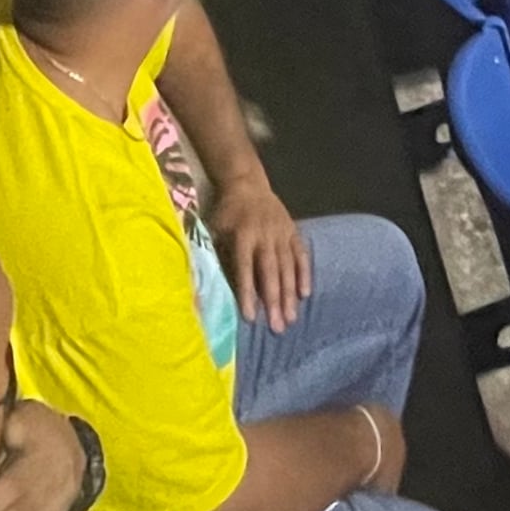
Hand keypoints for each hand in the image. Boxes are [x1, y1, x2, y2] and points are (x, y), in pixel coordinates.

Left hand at [209, 175, 310, 327]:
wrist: (247, 183)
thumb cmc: (226, 212)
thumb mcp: (213, 228)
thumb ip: (214, 254)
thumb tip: (204, 285)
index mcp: (243, 236)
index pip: (245, 269)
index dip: (247, 293)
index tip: (250, 317)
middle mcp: (265, 236)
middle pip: (270, 273)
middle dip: (274, 301)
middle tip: (277, 327)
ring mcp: (281, 234)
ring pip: (287, 268)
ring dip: (289, 295)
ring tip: (291, 319)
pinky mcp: (293, 232)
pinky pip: (301, 256)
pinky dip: (304, 274)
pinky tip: (305, 294)